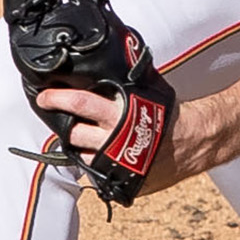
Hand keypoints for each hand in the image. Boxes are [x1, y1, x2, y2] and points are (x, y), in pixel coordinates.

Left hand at [36, 85, 207, 189]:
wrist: (194, 142)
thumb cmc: (169, 114)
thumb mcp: (146, 91)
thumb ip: (124, 82)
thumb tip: (110, 57)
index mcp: (119, 114)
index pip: (80, 104)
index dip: (58, 99)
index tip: (44, 97)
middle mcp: (114, 141)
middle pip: (73, 134)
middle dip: (63, 126)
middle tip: (58, 118)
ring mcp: (116, 165)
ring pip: (81, 157)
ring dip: (77, 147)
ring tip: (80, 138)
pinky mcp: (122, 182)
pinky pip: (97, 175)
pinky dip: (94, 165)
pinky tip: (98, 155)